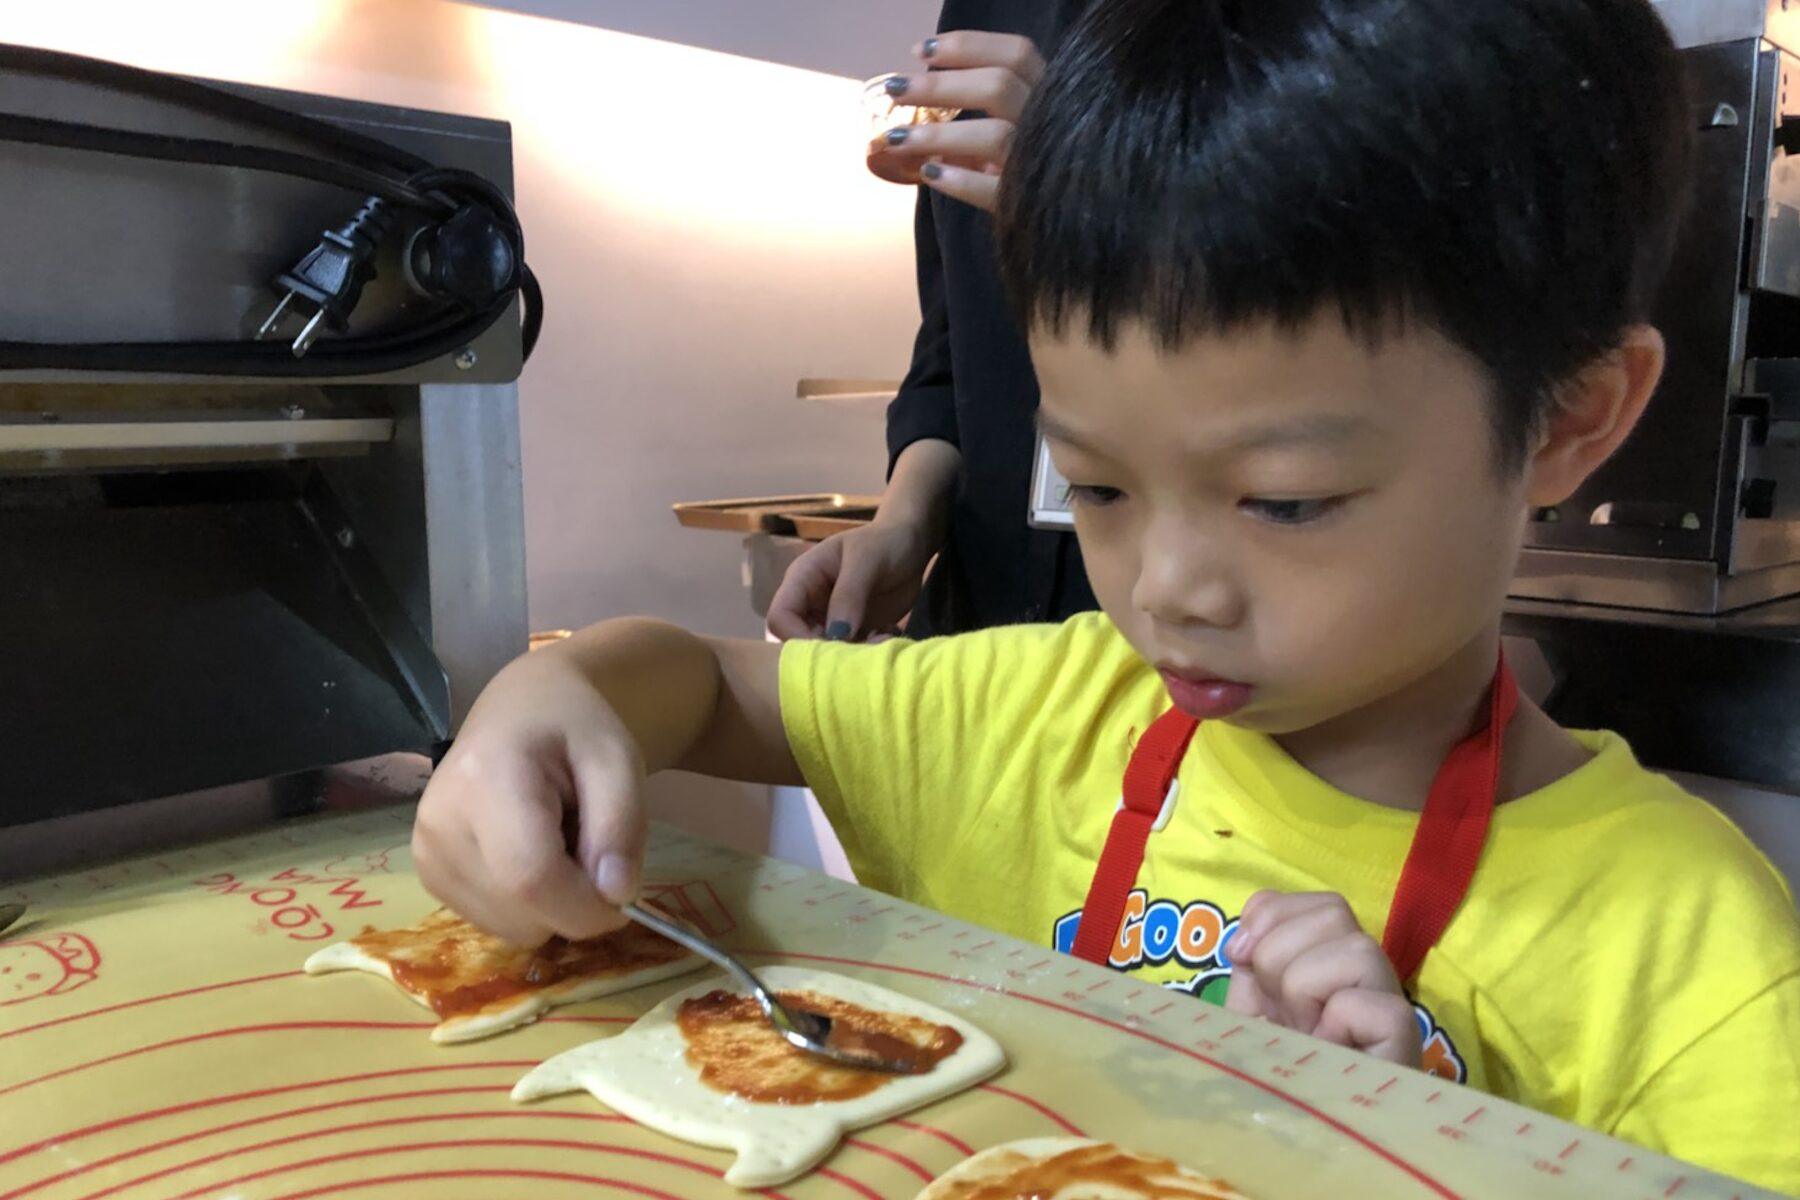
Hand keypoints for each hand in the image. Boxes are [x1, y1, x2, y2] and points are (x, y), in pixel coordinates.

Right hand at [412, 650, 646, 946]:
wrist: (522, 709)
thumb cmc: (574, 729)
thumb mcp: (618, 760)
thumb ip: (622, 825)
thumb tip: (615, 894)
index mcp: (485, 780)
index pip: (532, 878)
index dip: (586, 907)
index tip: (622, 895)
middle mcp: (439, 823)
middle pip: (521, 913)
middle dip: (575, 903)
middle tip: (590, 848)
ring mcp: (425, 854)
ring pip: (511, 928)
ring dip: (552, 904)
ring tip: (557, 843)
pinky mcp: (428, 876)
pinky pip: (495, 923)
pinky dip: (527, 906)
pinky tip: (529, 855)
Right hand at [766, 516, 936, 640]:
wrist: (911, 544)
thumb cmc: (884, 542)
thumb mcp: (867, 560)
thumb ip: (849, 594)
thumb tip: (836, 635)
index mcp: (803, 579)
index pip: (780, 616)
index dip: (796, 637)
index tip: (833, 646)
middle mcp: (810, 603)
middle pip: (799, 641)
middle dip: (829, 652)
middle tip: (867, 647)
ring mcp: (831, 619)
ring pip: (826, 652)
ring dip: (852, 656)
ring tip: (885, 639)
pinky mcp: (853, 631)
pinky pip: (850, 654)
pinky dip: (867, 654)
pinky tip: (889, 635)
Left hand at [867, 31, 1045, 211]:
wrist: (1064, 221)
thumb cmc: (1026, 158)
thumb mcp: (1016, 119)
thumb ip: (983, 96)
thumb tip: (916, 85)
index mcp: (1047, 92)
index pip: (1016, 54)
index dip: (967, 46)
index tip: (920, 51)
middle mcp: (1049, 120)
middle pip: (999, 86)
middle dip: (939, 86)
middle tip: (895, 90)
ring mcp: (1042, 161)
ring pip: (995, 136)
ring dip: (939, 135)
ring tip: (896, 139)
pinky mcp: (1031, 203)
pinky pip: (995, 189)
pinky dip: (960, 181)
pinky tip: (930, 173)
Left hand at [1225, 891, 1421, 1068]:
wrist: (1303, 1136)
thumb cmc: (1277, 1073)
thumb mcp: (1250, 1012)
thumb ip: (1250, 964)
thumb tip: (1244, 938)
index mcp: (1325, 958)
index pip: (1316, 900)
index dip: (1271, 914)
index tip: (1238, 955)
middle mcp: (1362, 973)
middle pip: (1334, 910)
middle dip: (1281, 952)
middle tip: (1275, 1007)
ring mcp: (1387, 1002)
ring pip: (1357, 948)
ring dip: (1305, 987)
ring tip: (1302, 1032)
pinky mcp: (1403, 1038)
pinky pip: (1369, 1004)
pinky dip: (1335, 1023)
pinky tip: (1325, 1052)